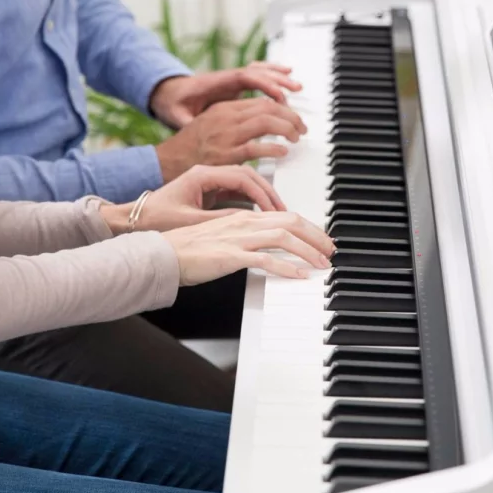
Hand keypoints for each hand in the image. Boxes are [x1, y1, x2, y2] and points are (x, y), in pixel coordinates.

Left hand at [100, 165, 285, 234]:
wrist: (134, 219)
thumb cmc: (155, 218)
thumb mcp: (190, 222)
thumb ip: (220, 220)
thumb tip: (248, 223)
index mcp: (202, 174)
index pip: (242, 177)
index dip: (262, 193)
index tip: (274, 209)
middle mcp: (207, 172)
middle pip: (248, 175)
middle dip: (268, 192)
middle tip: (282, 210)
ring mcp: (208, 180)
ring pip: (244, 181)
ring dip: (261, 194)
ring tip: (275, 211)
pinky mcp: (207, 190)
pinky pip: (235, 190)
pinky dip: (250, 199)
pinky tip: (260, 212)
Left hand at [149, 62, 302, 128]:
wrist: (168, 94)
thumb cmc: (174, 104)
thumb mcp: (176, 115)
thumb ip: (186, 121)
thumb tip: (193, 125)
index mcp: (214, 83)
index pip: (244, 78)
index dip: (263, 84)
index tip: (279, 96)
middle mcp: (226, 78)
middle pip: (257, 72)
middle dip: (277, 80)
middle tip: (296, 90)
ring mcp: (231, 80)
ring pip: (260, 72)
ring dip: (278, 77)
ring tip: (297, 87)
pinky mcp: (235, 85)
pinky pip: (258, 76)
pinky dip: (273, 76)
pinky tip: (287, 79)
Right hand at [153, 97, 306, 182]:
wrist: (167, 162)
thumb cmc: (192, 148)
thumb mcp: (213, 124)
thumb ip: (236, 120)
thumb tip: (264, 122)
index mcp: (224, 108)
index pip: (262, 101)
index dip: (283, 108)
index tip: (294, 117)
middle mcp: (226, 117)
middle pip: (269, 108)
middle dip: (291, 116)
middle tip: (302, 128)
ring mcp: (226, 135)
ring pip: (266, 122)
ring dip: (287, 129)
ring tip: (296, 138)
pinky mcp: (225, 155)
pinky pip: (256, 148)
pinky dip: (274, 148)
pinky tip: (283, 151)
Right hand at [162, 210, 336, 285]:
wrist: (161, 254)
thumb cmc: (186, 250)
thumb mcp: (220, 239)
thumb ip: (242, 240)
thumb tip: (262, 251)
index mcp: (242, 217)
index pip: (284, 217)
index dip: (307, 227)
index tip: (320, 240)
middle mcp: (243, 222)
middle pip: (291, 222)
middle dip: (316, 236)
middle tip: (330, 250)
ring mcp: (238, 238)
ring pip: (284, 237)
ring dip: (308, 250)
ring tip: (322, 264)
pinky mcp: (230, 255)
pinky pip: (265, 259)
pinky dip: (286, 267)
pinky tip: (299, 275)